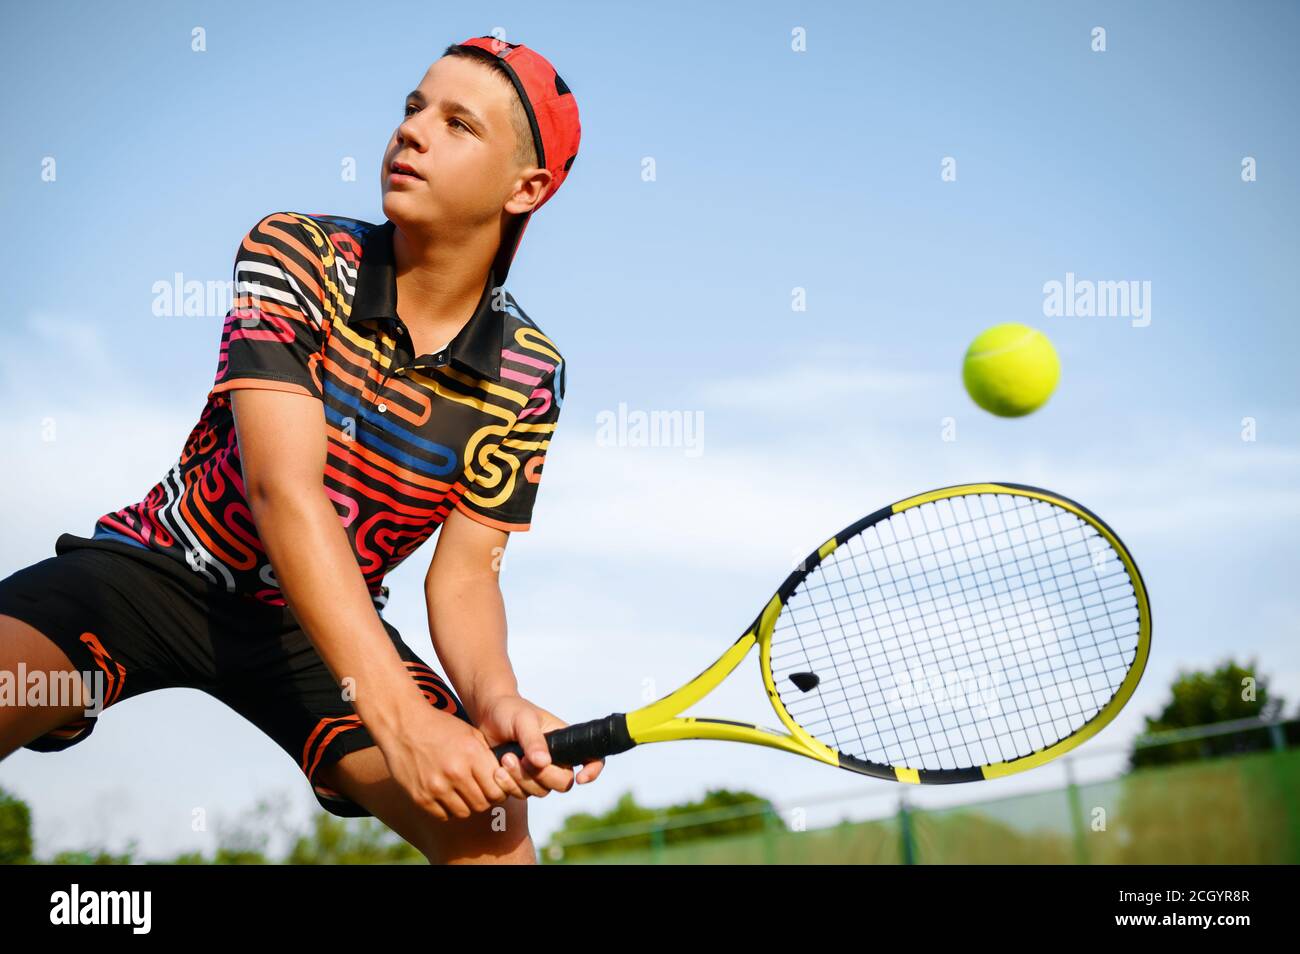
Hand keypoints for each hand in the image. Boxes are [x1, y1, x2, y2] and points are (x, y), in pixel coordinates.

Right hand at [376, 700, 515, 821]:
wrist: (403, 725)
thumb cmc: (441, 728)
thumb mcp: (471, 734)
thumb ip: (488, 758)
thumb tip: (505, 780)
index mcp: (471, 754)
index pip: (497, 790)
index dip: (499, 790)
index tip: (494, 786)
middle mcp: (455, 773)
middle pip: (482, 804)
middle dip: (484, 799)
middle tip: (480, 790)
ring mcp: (436, 787)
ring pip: (464, 812)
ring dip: (466, 805)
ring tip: (462, 791)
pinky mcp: (420, 797)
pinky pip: (444, 815)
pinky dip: (448, 808)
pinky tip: (446, 793)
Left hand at [477, 694, 605, 797]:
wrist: (486, 716)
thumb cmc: (509, 711)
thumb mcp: (522, 720)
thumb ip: (533, 740)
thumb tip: (544, 763)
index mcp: (564, 741)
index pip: (592, 757)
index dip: (593, 770)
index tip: (581, 778)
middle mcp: (556, 759)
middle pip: (563, 783)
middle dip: (541, 776)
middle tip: (517, 759)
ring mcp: (538, 773)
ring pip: (541, 791)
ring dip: (521, 780)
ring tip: (504, 759)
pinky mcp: (521, 781)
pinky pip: (522, 795)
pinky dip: (509, 786)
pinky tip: (497, 771)